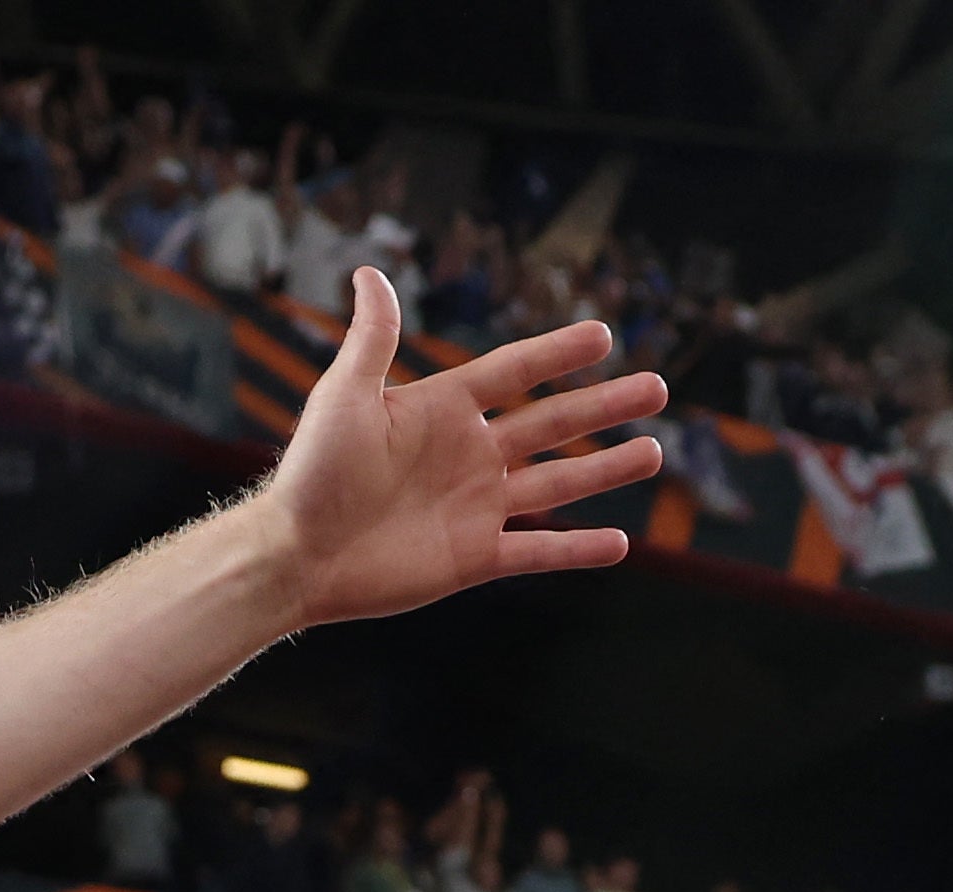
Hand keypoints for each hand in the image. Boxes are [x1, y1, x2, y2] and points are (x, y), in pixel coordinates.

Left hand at [255, 275, 665, 628]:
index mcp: (443, 410)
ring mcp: (476, 507)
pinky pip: (537, 551)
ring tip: (654, 452)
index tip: (604, 335)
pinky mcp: (473, 557)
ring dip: (606, 469)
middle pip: (552, 424)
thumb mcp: (344, 395)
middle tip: (658, 388)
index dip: (558, 354)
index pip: (515, 373)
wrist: (295, 554)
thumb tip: (369, 271)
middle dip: (605, 406)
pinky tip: (620, 542)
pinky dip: (577, 550)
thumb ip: (371, 338)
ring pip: (558, 484)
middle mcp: (469, 455)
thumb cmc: (312, 472)